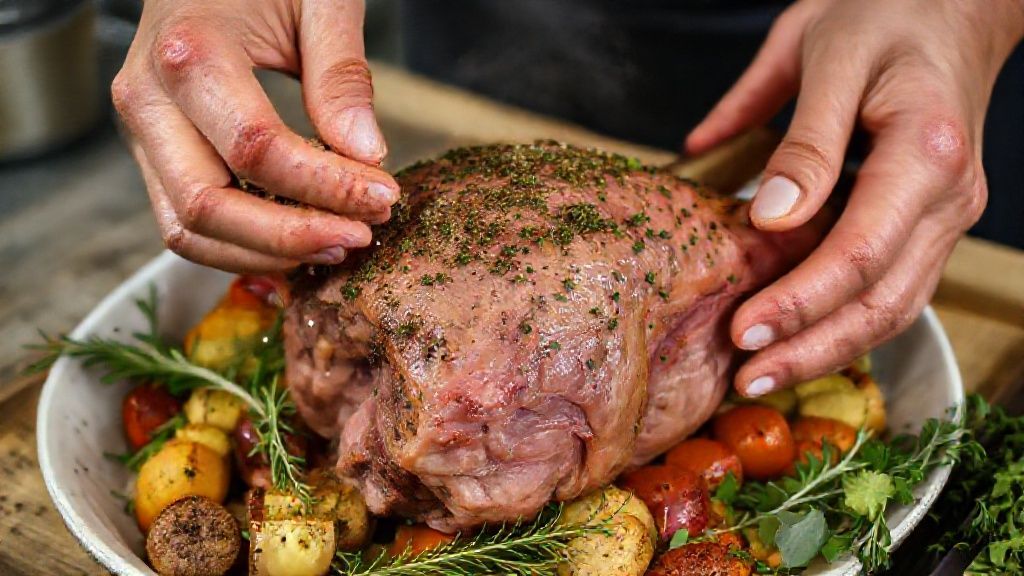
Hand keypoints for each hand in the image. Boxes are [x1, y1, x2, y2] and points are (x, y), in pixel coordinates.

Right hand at [112, 0, 398, 271]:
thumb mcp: (321, 0)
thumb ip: (341, 75)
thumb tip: (366, 154)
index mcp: (189, 52)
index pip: (255, 148)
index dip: (325, 185)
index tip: (384, 195)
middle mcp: (148, 99)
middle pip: (206, 205)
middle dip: (290, 236)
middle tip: (360, 236)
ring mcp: (143, 130)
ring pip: (186, 228)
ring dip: (265, 253)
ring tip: (336, 245)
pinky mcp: (154, 151)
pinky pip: (186, 220)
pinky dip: (242, 244)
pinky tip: (300, 239)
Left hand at [686, 0, 1023, 395]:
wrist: (950, 4)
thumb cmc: (883, 15)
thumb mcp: (825, 53)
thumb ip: (801, 141)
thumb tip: (768, 216)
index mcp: (925, 150)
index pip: (861, 251)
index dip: (799, 302)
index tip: (742, 332)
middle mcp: (949, 196)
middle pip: (883, 300)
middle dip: (810, 348)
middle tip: (745, 380)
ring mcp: (946, 216)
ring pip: (894, 307)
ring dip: (828, 349)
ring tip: (765, 376)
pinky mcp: (929, 224)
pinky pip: (893, 289)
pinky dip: (846, 325)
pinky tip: (799, 343)